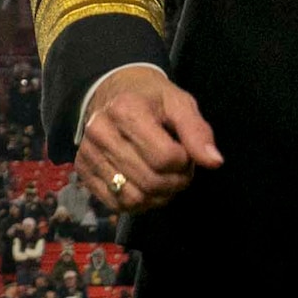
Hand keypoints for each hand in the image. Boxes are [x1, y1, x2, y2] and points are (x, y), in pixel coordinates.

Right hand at [75, 64, 224, 214]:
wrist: (112, 92)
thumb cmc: (151, 99)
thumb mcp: (179, 104)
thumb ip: (197, 131)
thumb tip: (214, 162)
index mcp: (126, 110)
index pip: (166, 158)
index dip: (185, 163)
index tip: (185, 153)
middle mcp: (101, 133)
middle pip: (150, 181)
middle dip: (175, 182)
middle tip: (179, 170)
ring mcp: (88, 153)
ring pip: (133, 198)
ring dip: (157, 196)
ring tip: (163, 178)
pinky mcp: (82, 170)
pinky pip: (115, 205)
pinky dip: (138, 203)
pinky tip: (145, 186)